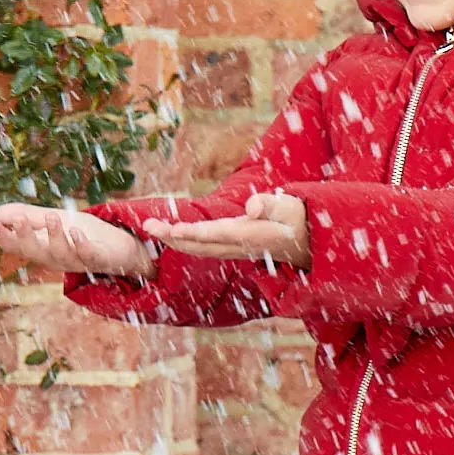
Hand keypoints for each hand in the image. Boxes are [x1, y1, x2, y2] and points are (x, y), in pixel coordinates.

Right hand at [0, 204, 157, 278]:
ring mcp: (77, 261)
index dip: (3, 236)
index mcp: (42, 249)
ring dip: (54, 236)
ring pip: (61, 253)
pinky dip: (81, 244)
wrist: (119, 248)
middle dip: (25, 237)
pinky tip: (75, 230)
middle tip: (16, 220)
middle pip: (35, 252)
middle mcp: (56, 258)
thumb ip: (29, 217)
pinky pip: (88, 255)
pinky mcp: (99, 259)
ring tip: (51, 217)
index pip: (17, 245)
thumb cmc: (83, 234)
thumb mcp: (53, 220)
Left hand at [142, 191, 310, 268]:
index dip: (193, 233)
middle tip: (146, 227)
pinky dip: (184, 243)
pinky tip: (170, 236)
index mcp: (251, 235)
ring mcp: (234, 250)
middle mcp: (238, 246)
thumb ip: (271, 204)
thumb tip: (251, 205)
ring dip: (173, 241)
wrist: (307, 242)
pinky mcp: (231, 248)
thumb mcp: (290, 206)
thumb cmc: (296, 218)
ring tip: (151, 229)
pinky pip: (203, 248)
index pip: (216, 234)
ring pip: (198, 249)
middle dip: (171, 238)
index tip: (172, 230)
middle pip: (200, 245)